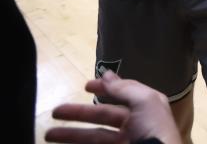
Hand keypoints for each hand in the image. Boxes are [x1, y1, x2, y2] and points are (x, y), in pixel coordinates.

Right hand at [45, 71, 180, 143]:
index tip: (85, 86)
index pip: (122, 94)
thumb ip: (125, 88)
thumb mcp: (145, 102)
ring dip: (70, 134)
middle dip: (79, 113)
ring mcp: (123, 143)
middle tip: (55, 111)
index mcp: (145, 107)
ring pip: (93, 137)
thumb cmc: (153, 129)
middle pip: (102, 116)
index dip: (106, 88)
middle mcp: (134, 124)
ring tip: (47, 134)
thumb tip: (107, 74)